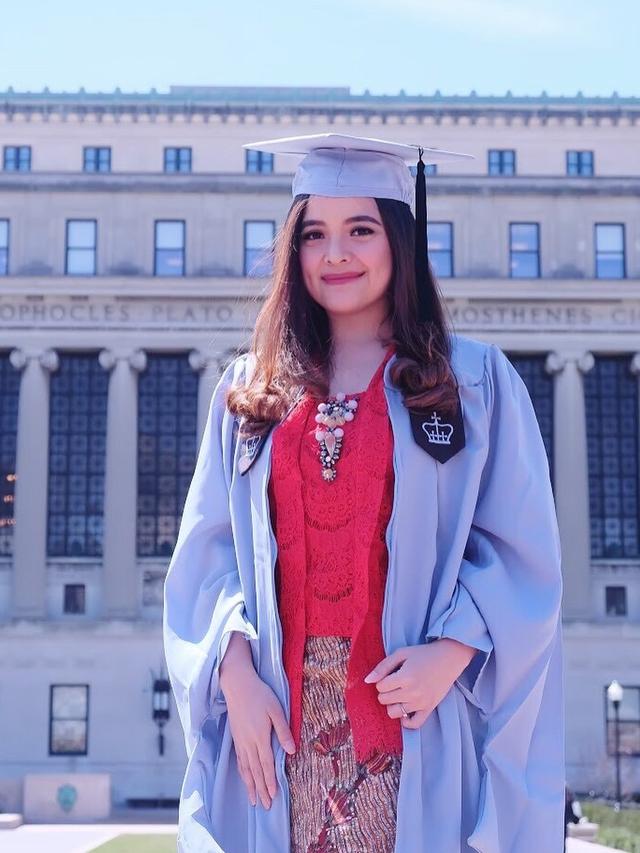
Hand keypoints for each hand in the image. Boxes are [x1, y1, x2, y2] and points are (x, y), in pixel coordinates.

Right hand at [219, 633, 295, 809]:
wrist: (237, 685)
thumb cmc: (260, 694)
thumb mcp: (276, 709)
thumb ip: (283, 731)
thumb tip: (292, 751)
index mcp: (260, 737)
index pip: (266, 764)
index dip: (270, 781)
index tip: (273, 796)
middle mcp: (249, 742)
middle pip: (255, 771)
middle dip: (261, 789)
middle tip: (265, 806)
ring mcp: (241, 741)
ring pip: (246, 769)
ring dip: (251, 785)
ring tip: (254, 800)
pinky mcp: (236, 737)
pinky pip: (239, 761)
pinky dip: (243, 773)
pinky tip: (245, 779)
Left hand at [364, 638, 476, 729]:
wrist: (448, 658)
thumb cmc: (423, 654)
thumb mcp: (401, 654)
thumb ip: (382, 667)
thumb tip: (367, 681)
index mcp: (405, 677)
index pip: (380, 688)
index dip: (382, 681)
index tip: (390, 675)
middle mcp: (413, 692)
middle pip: (385, 700)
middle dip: (385, 692)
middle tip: (395, 683)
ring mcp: (421, 703)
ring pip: (394, 713)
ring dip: (392, 704)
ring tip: (399, 694)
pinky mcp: (429, 709)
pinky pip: (413, 724)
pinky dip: (405, 720)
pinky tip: (405, 709)